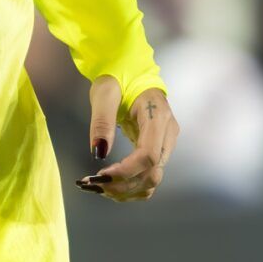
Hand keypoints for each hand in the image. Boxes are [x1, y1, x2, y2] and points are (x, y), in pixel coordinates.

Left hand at [77, 78, 178, 201]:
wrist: (131, 72)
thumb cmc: (118, 78)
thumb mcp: (105, 93)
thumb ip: (102, 122)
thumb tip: (99, 151)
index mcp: (158, 117)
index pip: (149, 155)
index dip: (127, 171)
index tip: (102, 175)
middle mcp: (168, 133)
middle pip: (152, 172)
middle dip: (123, 184)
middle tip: (94, 184)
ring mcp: (166, 143)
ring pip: (152, 179)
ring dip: (126, 189)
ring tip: (100, 187)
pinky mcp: (158, 149)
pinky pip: (149, 175)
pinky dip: (131, 186)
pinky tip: (112, 185)